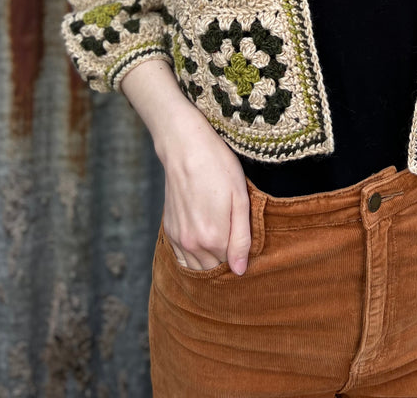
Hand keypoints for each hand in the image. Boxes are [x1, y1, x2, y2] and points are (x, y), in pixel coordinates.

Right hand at [120, 59, 251, 274]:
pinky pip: (182, 257)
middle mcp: (192, 243)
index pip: (232, 265)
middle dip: (226, 262)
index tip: (247, 242)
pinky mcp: (169, 230)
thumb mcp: (240, 198)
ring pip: (196, 267)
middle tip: (236, 240)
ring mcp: (178, 238)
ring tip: (221, 242)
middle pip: (213, 269)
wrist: (184, 146)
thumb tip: (241, 271)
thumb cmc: (218, 166)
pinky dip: (193, 257)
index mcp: (214, 237)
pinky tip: (204, 241)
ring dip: (209, 262)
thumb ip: (241, 238)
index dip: (242, 257)